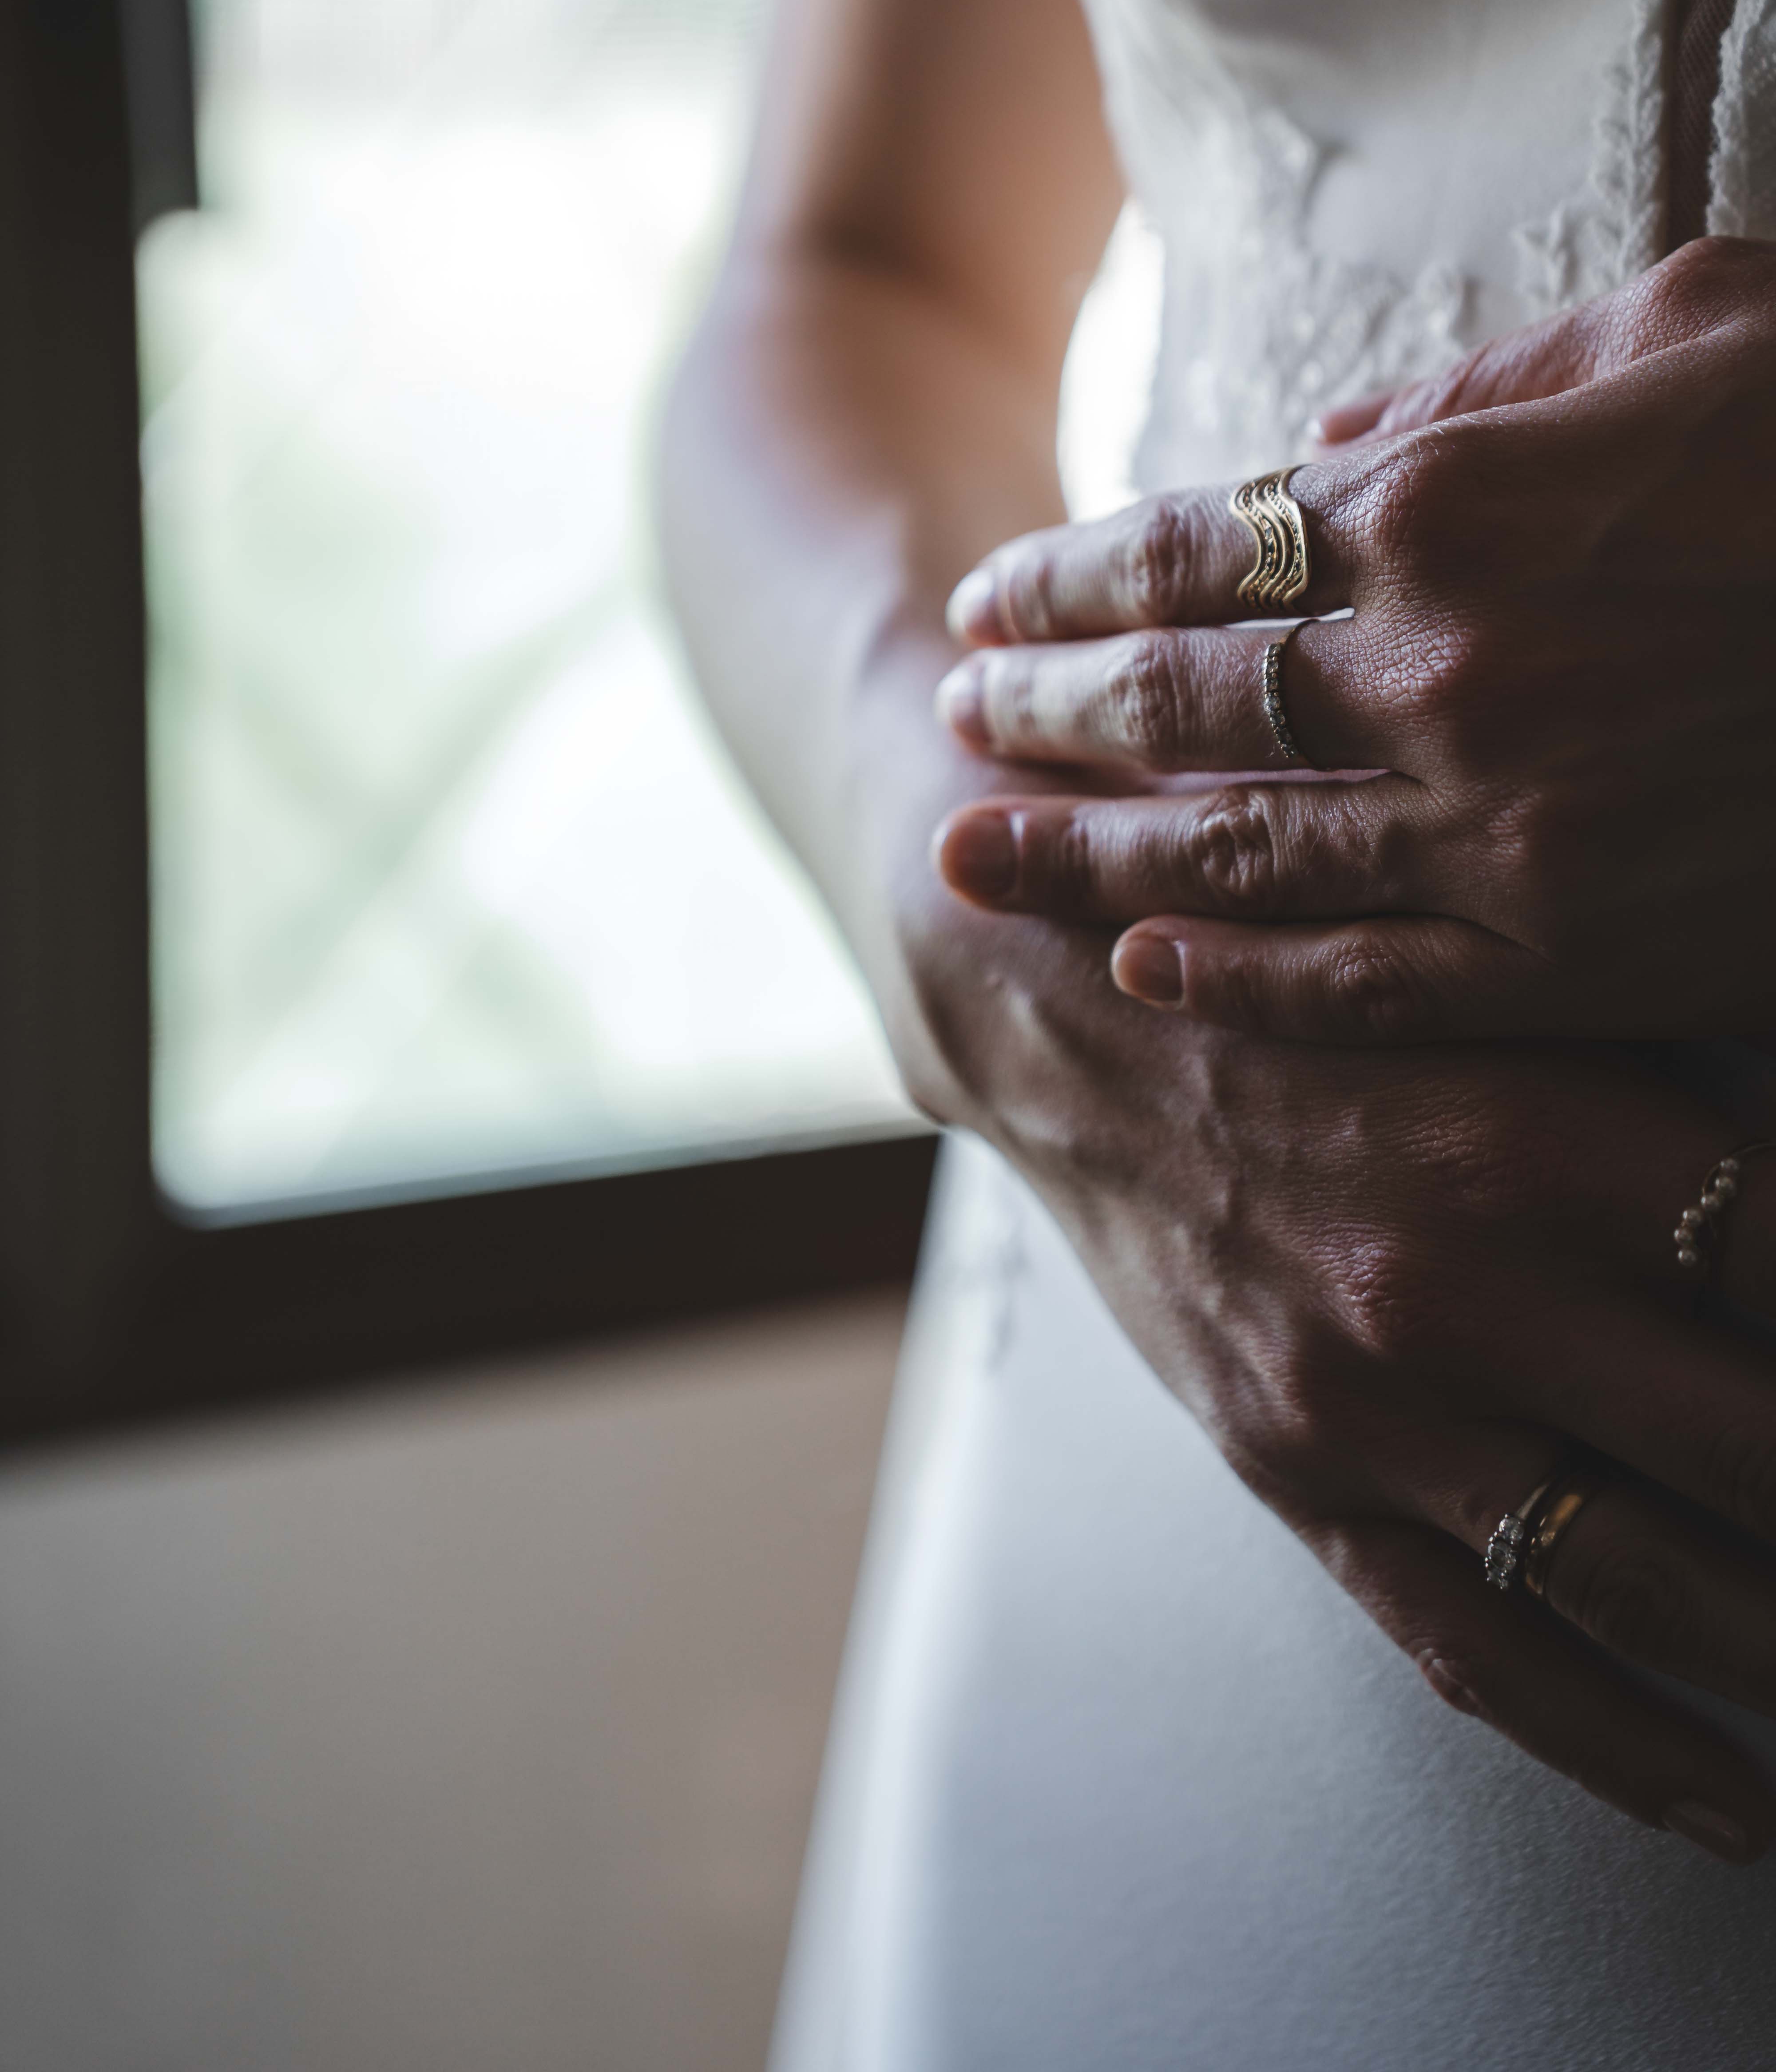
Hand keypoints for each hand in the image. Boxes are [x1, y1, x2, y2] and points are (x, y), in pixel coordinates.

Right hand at [900, 840, 1775, 1858]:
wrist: (1059, 1012)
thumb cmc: (1300, 976)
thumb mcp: (1498, 987)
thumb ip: (1673, 1088)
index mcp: (1540, 1132)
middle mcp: (1460, 1279)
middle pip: (1760, 1452)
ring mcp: (1370, 1397)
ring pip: (1643, 1580)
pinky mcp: (1297, 1471)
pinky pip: (1476, 1646)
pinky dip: (1621, 1745)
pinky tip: (1730, 1800)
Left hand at [929, 236, 1775, 1046]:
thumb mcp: (1693, 320)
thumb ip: (1486, 386)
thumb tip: (1320, 447)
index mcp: (1457, 507)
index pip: (1190, 544)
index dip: (1068, 575)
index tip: (985, 596)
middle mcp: (1441, 675)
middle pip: (1177, 701)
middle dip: (1044, 707)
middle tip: (945, 715)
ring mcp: (1503, 831)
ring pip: (1233, 850)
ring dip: (1085, 847)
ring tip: (969, 848)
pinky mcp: (1581, 953)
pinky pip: (1369, 982)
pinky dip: (1243, 977)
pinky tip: (1141, 964)